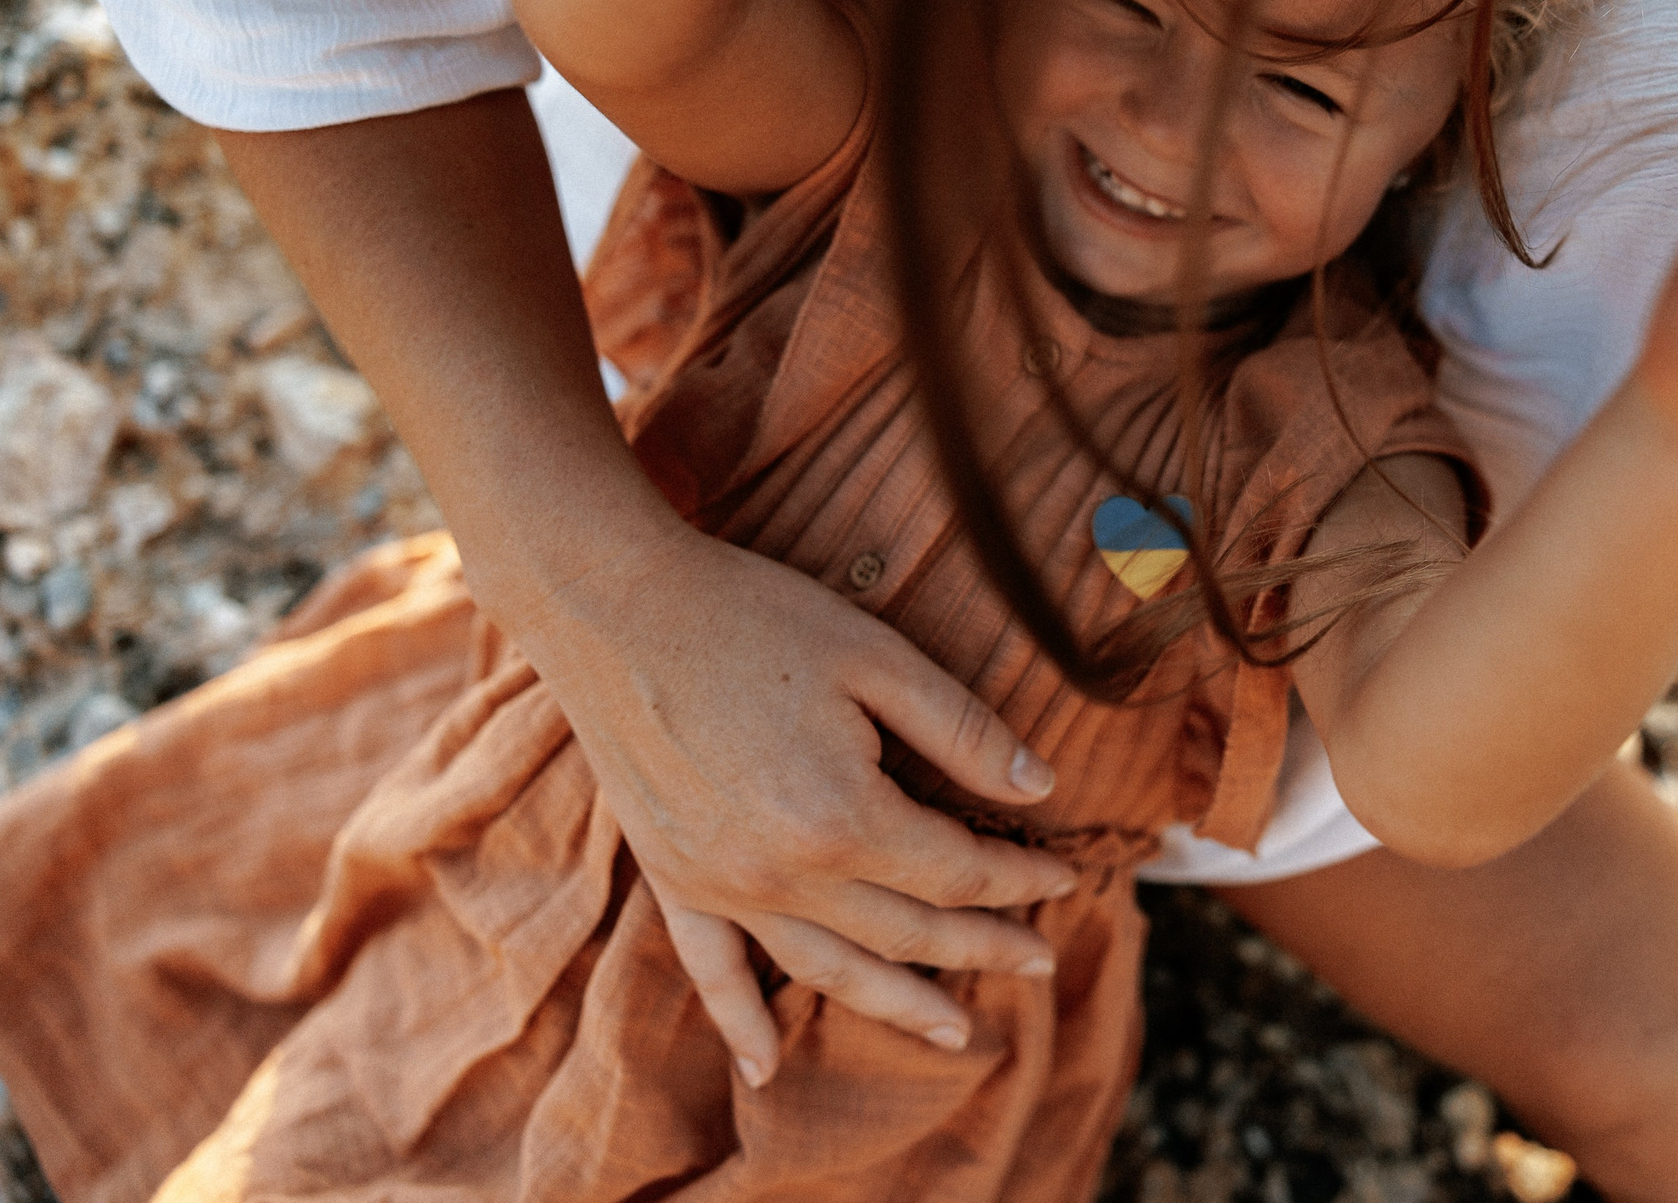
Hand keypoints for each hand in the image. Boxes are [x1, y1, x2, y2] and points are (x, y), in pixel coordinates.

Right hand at [485, 510, 1076, 1086]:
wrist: (612, 604)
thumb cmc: (752, 615)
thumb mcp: (876, 656)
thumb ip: (962, 730)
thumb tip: (1040, 787)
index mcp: (843, 817)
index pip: (958, 871)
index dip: (1020, 878)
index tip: (1065, 879)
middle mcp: (783, 873)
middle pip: (908, 932)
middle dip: (983, 948)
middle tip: (1039, 962)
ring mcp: (721, 885)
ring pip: (830, 968)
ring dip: (899, 1005)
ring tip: (955, 1031)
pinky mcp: (671, 877)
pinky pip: (712, 971)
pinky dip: (740, 1025)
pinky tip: (765, 1071)